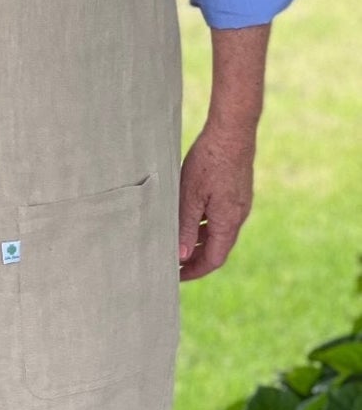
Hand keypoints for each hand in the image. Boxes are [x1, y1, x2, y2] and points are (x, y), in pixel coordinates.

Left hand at [177, 122, 255, 280]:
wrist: (232, 133)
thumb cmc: (209, 162)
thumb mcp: (190, 196)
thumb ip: (185, 227)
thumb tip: (181, 256)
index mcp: (228, 222)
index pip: (213, 260)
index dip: (194, 271)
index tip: (174, 276)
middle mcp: (237, 217)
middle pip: (216, 248)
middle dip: (194, 258)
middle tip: (171, 262)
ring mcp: (239, 205)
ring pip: (217, 232)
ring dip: (197, 241)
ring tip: (174, 242)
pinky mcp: (236, 193)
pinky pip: (220, 218)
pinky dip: (203, 225)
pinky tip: (186, 218)